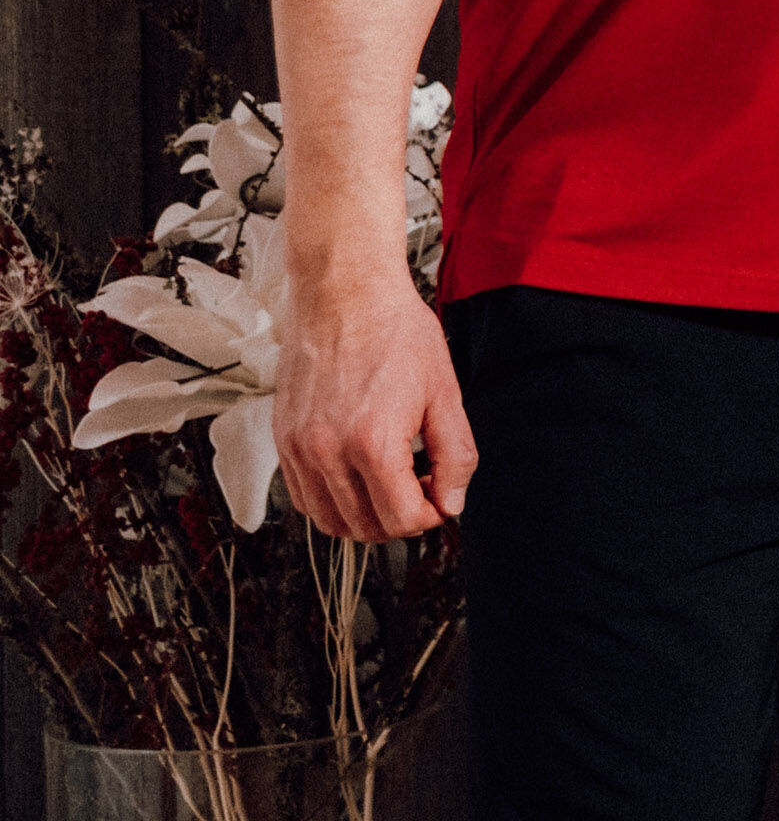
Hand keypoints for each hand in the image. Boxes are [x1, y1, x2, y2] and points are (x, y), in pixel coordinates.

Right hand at [275, 263, 475, 541]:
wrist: (345, 293)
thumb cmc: (396, 332)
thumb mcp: (445, 392)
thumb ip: (455, 454)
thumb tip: (452, 502)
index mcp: (372, 442)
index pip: (401, 519)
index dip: (431, 516)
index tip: (442, 497)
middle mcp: (326, 452)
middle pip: (364, 527)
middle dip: (400, 520)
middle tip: (422, 490)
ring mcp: (297, 448)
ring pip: (329, 520)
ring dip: (365, 517)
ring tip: (393, 483)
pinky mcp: (282, 439)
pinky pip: (303, 496)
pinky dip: (332, 501)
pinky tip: (360, 474)